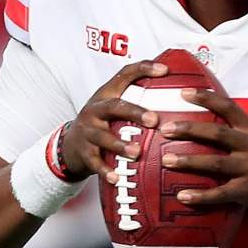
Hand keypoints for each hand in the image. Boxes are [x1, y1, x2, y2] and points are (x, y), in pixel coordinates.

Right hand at [62, 60, 166, 182]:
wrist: (70, 145)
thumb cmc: (101, 122)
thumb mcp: (114, 106)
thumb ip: (138, 98)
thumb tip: (177, 90)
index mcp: (107, 95)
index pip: (125, 75)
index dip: (143, 69)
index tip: (164, 70)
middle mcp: (95, 110)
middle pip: (114, 106)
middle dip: (134, 112)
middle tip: (154, 120)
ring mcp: (88, 131)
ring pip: (102, 137)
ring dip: (120, 145)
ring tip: (137, 152)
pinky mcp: (84, 152)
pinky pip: (95, 162)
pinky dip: (105, 171)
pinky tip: (116, 178)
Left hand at [158, 88, 247, 221]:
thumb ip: (239, 131)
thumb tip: (208, 122)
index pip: (228, 107)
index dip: (206, 98)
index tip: (183, 93)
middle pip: (216, 133)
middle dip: (189, 129)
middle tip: (165, 129)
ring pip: (214, 163)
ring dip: (188, 162)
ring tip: (166, 160)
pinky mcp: (247, 192)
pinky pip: (219, 194)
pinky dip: (200, 196)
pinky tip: (182, 196)